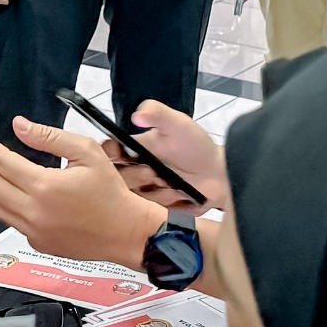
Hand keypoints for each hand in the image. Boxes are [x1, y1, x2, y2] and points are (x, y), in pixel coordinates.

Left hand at [0, 122, 166, 266]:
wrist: (125, 232)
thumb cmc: (111, 194)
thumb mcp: (86, 152)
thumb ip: (49, 137)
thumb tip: (20, 126)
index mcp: (44, 187)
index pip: (1, 162)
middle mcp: (33, 212)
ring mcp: (33, 231)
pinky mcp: (36, 243)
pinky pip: (9, 220)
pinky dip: (4, 203)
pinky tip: (13, 192)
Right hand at [112, 101, 226, 213]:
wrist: (218, 174)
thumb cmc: (196, 145)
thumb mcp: (178, 124)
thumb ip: (158, 113)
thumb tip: (137, 114)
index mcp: (134, 149)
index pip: (108, 152)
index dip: (108, 155)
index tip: (120, 155)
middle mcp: (134, 170)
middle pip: (116, 178)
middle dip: (135, 175)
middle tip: (153, 172)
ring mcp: (143, 191)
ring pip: (131, 197)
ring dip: (152, 191)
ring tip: (171, 183)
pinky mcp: (153, 209)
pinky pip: (146, 213)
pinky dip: (163, 203)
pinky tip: (178, 194)